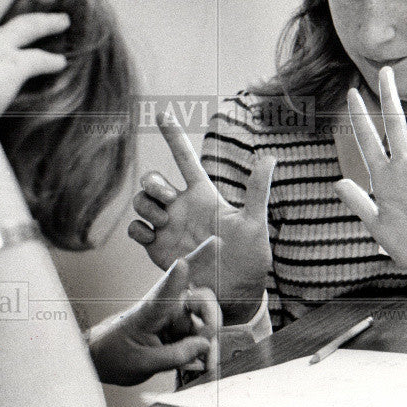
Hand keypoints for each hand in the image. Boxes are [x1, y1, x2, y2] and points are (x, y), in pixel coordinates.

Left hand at [88, 256, 220, 386]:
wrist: (107, 358)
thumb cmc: (116, 354)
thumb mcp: (141, 363)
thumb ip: (174, 356)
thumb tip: (205, 345)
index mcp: (150, 310)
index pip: (165, 291)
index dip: (176, 276)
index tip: (183, 263)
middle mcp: (167, 307)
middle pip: (202, 300)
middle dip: (212, 320)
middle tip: (211, 345)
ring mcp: (176, 317)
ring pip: (206, 322)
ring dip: (211, 342)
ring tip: (208, 365)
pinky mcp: (181, 329)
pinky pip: (202, 336)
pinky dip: (207, 350)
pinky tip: (206, 364)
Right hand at [127, 115, 275, 323]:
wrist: (234, 294)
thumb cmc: (249, 258)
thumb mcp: (255, 223)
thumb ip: (257, 191)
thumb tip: (270, 157)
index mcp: (203, 195)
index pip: (184, 158)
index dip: (173, 135)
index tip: (163, 113)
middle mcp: (182, 207)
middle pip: (153, 180)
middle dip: (155, 183)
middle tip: (171, 200)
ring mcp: (167, 227)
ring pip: (141, 201)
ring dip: (147, 206)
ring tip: (165, 222)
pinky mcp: (156, 248)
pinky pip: (135, 230)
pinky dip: (139, 229)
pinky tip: (154, 237)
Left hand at [334, 68, 406, 276]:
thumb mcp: (376, 226)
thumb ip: (359, 203)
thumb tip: (338, 182)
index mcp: (383, 179)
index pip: (367, 142)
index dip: (360, 118)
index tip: (352, 92)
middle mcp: (404, 171)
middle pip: (394, 127)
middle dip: (389, 99)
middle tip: (385, 70)